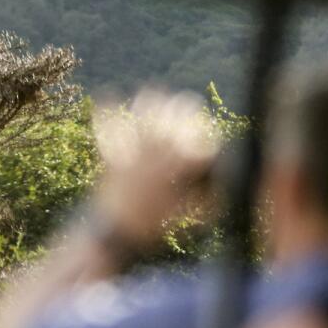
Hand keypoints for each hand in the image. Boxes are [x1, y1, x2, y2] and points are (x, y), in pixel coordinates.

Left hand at [91, 88, 218, 245]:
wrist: (115, 236)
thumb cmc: (151, 230)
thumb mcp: (182, 216)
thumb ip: (201, 201)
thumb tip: (220, 193)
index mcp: (175, 171)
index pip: (196, 142)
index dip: (204, 135)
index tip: (207, 131)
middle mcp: (156, 157)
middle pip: (174, 122)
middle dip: (184, 109)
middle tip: (188, 103)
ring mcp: (132, 154)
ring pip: (143, 120)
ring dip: (150, 103)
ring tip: (153, 91)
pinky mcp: (112, 157)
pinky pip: (108, 131)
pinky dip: (106, 113)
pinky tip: (106, 95)